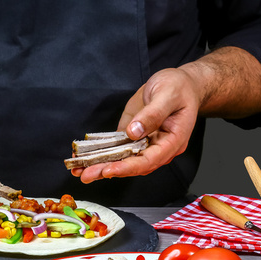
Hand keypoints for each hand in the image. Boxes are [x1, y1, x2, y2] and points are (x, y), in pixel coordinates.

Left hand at [71, 67, 199, 182]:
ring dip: (101, 167)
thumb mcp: (168, 95)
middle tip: (87, 174)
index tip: (110, 169)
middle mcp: (158, 148)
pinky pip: (116, 149)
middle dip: (108, 170)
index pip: (149, 160)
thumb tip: (134, 131)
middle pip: (133, 166)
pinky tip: (85, 158)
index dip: (129, 167)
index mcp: (172, 141)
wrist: (180, 83)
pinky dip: (101, 154)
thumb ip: (152, 114)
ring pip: (123, 160)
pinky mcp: (132, 137)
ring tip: (80, 171)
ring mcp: (144, 144)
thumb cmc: (179, 88)